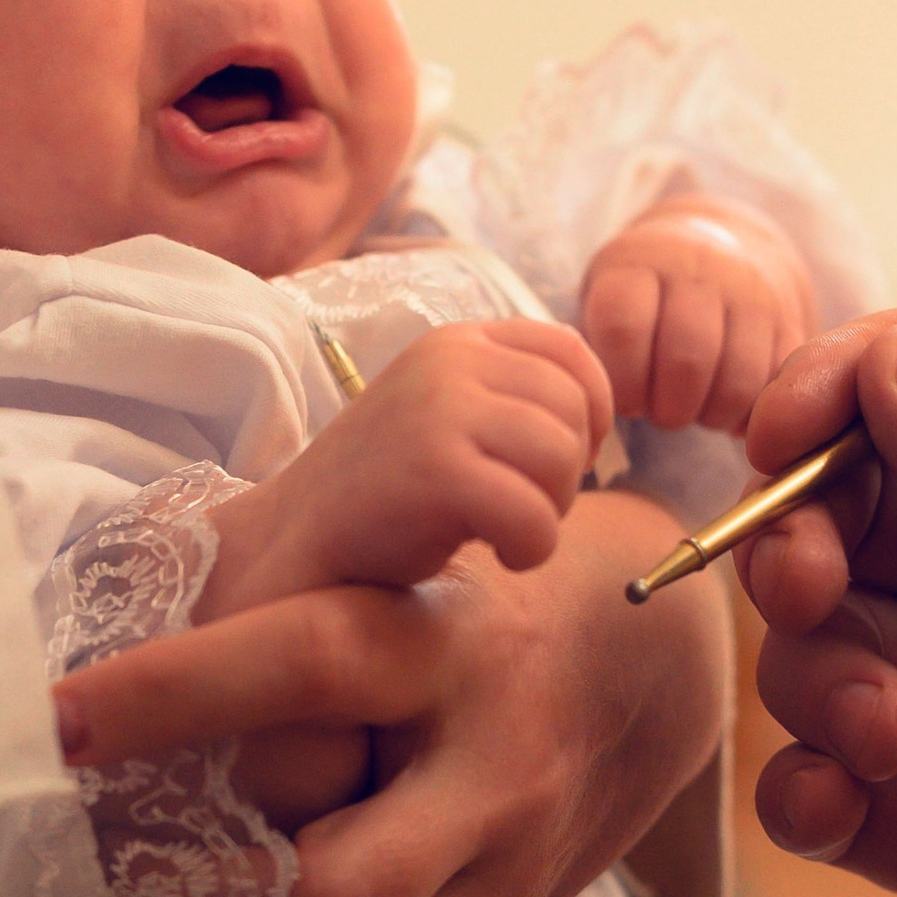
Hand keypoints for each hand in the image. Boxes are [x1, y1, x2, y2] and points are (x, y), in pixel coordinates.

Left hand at [53, 486, 732, 896]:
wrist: (649, 667)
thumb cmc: (470, 598)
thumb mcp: (395, 557)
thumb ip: (284, 580)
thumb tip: (104, 595)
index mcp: (442, 647)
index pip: (304, 660)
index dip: (172, 692)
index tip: (55, 719)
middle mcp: (486, 769)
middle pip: (338, 893)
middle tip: (95, 882)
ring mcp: (503, 873)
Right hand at [200, 323, 611, 615]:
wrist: (293, 545)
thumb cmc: (383, 496)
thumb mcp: (446, 418)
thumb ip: (507, 397)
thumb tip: (602, 408)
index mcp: (455, 341)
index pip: (569, 351)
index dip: (589, 412)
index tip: (557, 462)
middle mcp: (449, 362)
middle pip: (574, 409)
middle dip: (566, 472)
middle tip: (519, 508)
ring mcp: (439, 412)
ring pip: (562, 458)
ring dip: (550, 511)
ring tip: (505, 530)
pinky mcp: (435, 472)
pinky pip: (535, 513)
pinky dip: (532, 548)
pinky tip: (499, 555)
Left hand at [580, 200, 813, 436]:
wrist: (722, 243)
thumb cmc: (646, 293)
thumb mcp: (608, 294)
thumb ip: (594, 344)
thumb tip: (595, 402)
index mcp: (640, 262)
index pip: (625, 327)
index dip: (622, 382)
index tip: (624, 400)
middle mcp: (700, 268)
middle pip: (686, 360)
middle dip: (668, 408)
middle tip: (661, 412)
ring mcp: (753, 293)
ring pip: (738, 381)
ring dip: (710, 415)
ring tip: (695, 410)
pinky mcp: (790, 322)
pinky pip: (775, 386)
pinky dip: (751, 412)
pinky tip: (729, 407)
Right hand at [737, 311, 896, 896]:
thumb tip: (895, 362)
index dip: (853, 382)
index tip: (778, 434)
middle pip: (862, 512)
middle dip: (806, 541)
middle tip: (809, 593)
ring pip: (828, 651)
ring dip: (815, 678)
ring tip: (887, 740)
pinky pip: (829, 791)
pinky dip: (803, 792)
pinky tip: (836, 813)